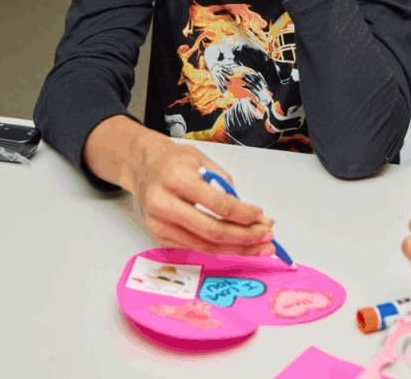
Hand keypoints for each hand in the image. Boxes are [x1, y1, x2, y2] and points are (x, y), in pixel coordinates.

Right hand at [129, 138, 275, 255]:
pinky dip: (220, 249)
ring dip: (236, 248)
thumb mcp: (203, 160)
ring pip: (205, 246)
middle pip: (212, 231)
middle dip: (245, 237)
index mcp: (176, 179)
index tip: (261, 216)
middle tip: (267, 236)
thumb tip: (249, 213)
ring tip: (259, 247)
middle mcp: (164, 204)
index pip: (218, 204)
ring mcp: (159, 225)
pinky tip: (237, 246)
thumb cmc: (174, 162)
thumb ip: (224, 185)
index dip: (244, 214)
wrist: (143, 168)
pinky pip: (195, 248)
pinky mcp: (159, 237)